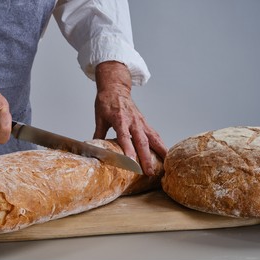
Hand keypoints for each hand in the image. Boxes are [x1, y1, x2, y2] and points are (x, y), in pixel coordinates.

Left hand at [94, 61, 166, 175]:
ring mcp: (141, 122)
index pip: (124, 137)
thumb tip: (93, 149)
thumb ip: (99, 134)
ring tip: (165, 166)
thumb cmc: (106, 101)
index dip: (128, 150)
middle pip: (142, 141)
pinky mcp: (145, 122)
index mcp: (120, 119)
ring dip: (160, 152)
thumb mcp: (99, 117)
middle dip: (146, 158)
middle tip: (149, 172)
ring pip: (153, 138)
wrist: (116, 87)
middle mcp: (133, 121)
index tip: (131, 162)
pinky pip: (155, 135)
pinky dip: (161, 145)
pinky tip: (165, 154)